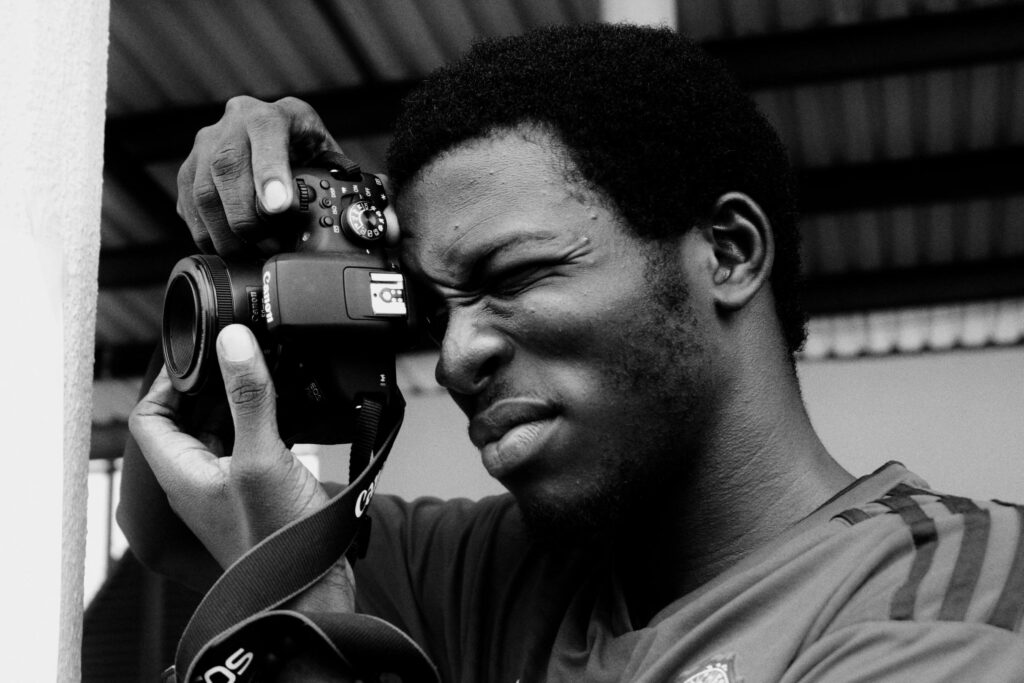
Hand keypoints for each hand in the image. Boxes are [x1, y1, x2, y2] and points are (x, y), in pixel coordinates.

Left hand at [129, 324, 332, 569]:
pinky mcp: (256, 494)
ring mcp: (227, 489)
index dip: (168, 382)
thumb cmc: (275, 540)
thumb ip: (248, 396)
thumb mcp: (262, 456)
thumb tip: (232, 341)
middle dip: (210, 387)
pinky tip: (290, 417)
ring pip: (219, 434)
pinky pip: (247, 449)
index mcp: (182, 473)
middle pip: (185, 421)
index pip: (149, 417)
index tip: (202, 357)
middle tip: (241, 362)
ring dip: (238, 405)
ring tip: (266, 382)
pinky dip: (261, 426)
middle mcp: (198, 481)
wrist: (308, 589)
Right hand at [177, 95, 345, 255]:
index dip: (270, 171)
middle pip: (228, 167)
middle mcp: (235, 121)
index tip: (279, 206)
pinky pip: (189, 205)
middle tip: (270, 246)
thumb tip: (354, 211)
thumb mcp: (326, 154)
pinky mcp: (188, 168)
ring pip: (203, 190)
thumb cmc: (304, 150)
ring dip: (226, 232)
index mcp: (275, 113)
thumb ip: (335, 176)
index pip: (268, 132)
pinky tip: (228, 246)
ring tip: (251, 253)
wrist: (271, 136)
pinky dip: (207, 233)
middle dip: (248, 217)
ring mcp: (206, 144)